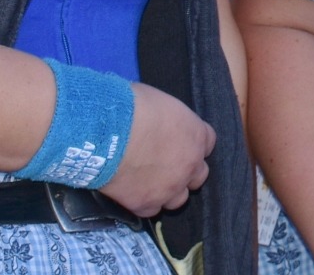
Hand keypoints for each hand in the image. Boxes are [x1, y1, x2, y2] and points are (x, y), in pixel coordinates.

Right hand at [99, 82, 215, 215]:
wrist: (106, 134)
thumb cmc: (132, 108)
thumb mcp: (160, 103)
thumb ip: (169, 120)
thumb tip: (160, 123)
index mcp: (197, 135)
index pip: (208, 144)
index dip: (192, 144)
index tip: (179, 142)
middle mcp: (190, 164)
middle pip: (199, 175)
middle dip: (186, 171)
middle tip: (166, 165)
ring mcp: (170, 187)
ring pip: (179, 198)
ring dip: (168, 191)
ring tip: (149, 183)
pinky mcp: (147, 203)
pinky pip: (152, 209)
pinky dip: (144, 202)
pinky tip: (133, 192)